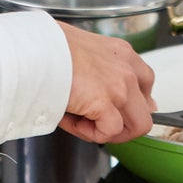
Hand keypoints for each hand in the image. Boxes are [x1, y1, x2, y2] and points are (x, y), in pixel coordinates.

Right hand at [55, 22, 155, 143]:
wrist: (36, 50)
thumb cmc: (50, 48)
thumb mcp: (85, 52)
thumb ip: (101, 69)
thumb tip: (105, 94)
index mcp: (122, 53)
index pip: (146, 84)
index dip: (133, 104)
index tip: (118, 112)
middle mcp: (127, 68)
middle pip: (147, 112)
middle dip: (125, 125)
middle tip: (101, 125)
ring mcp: (120, 86)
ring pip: (136, 127)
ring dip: (110, 132)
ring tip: (86, 123)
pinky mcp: (105, 102)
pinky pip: (109, 132)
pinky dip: (91, 134)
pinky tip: (74, 121)